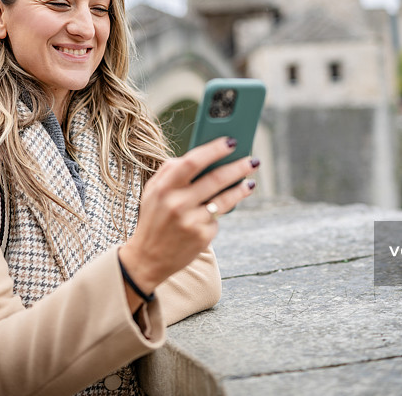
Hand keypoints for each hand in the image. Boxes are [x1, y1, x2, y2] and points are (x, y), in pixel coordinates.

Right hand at [120, 137, 258, 300]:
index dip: (214, 150)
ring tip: (251, 182)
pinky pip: (217, 218)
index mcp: (164, 188)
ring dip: (242, 189)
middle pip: (215, 179)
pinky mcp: (202, 237)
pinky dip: (220, 213)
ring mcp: (191, 222)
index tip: (231, 142)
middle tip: (253, 160)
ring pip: (224, 200)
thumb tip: (200, 154)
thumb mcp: (152, 192)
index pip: (192, 161)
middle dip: (238, 167)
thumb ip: (169, 170)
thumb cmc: (154, 218)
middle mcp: (177, 203)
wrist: (147, 259)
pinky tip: (221, 210)